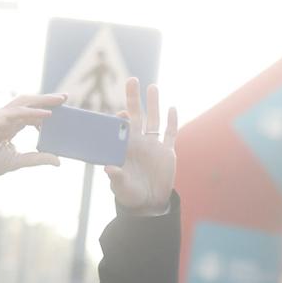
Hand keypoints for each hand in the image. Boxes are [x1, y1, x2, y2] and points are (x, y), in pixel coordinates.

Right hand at [0, 93, 63, 177]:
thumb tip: (58, 160)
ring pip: (24, 103)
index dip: (47, 109)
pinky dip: (32, 112)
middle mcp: (8, 118)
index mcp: (13, 125)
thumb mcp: (19, 161)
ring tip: (60, 100)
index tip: (63, 108)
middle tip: (65, 97)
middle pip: (30, 103)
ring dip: (43, 100)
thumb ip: (38, 159)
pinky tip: (47, 114)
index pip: (32, 113)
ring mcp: (2, 117)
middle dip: (47, 99)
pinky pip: (17, 113)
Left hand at [106, 80, 178, 215]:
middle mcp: (138, 141)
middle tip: (132, 80)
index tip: (122, 113)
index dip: (121, 116)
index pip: (121, 125)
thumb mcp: (120, 186)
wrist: (149, 202)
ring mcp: (153, 145)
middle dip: (134, 98)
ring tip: (153, 87)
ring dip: (154, 103)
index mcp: (124, 146)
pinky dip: (172, 121)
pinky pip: (170, 134)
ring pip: (154, 119)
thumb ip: (116, 176)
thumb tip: (109, 168)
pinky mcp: (167, 152)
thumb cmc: (130, 193)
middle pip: (137, 114)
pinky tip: (172, 108)